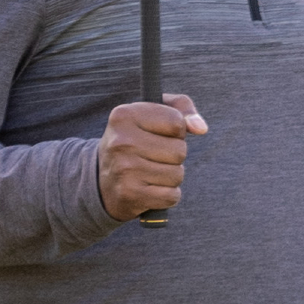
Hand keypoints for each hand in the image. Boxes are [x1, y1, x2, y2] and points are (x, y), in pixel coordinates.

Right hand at [99, 95, 206, 219]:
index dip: (176, 131)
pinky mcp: (130, 194)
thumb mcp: (152, 114)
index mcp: (124, 115)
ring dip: (171, 176)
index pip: (177, 122)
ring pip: (177, 174)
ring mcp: (124, 169)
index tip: (160, 134)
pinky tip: (149, 189)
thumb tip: (201, 128)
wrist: (102, 181)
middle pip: (180, 150)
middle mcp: (121, 141)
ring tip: (150, 173)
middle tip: (153, 157)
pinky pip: (172, 195)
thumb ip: (181, 107)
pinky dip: (167, 195)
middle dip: (174, 156)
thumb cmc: (135, 141)